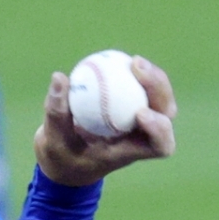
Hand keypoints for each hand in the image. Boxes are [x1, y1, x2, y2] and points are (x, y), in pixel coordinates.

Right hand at [34, 57, 176, 186]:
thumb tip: (58, 77)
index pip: (158, 145)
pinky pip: (143, 88)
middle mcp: (140, 137)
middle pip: (166, 113)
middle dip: (159, 89)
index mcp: (129, 153)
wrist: (65, 159)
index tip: (140, 113)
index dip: (159, 129)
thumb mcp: (52, 140)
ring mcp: (140, 122)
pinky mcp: (134, 106)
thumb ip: (55, 112)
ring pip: (160, 97)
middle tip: (137, 69)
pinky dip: (136, 74)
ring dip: (153, 77)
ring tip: (133, 61)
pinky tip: (123, 61)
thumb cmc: (62, 157)